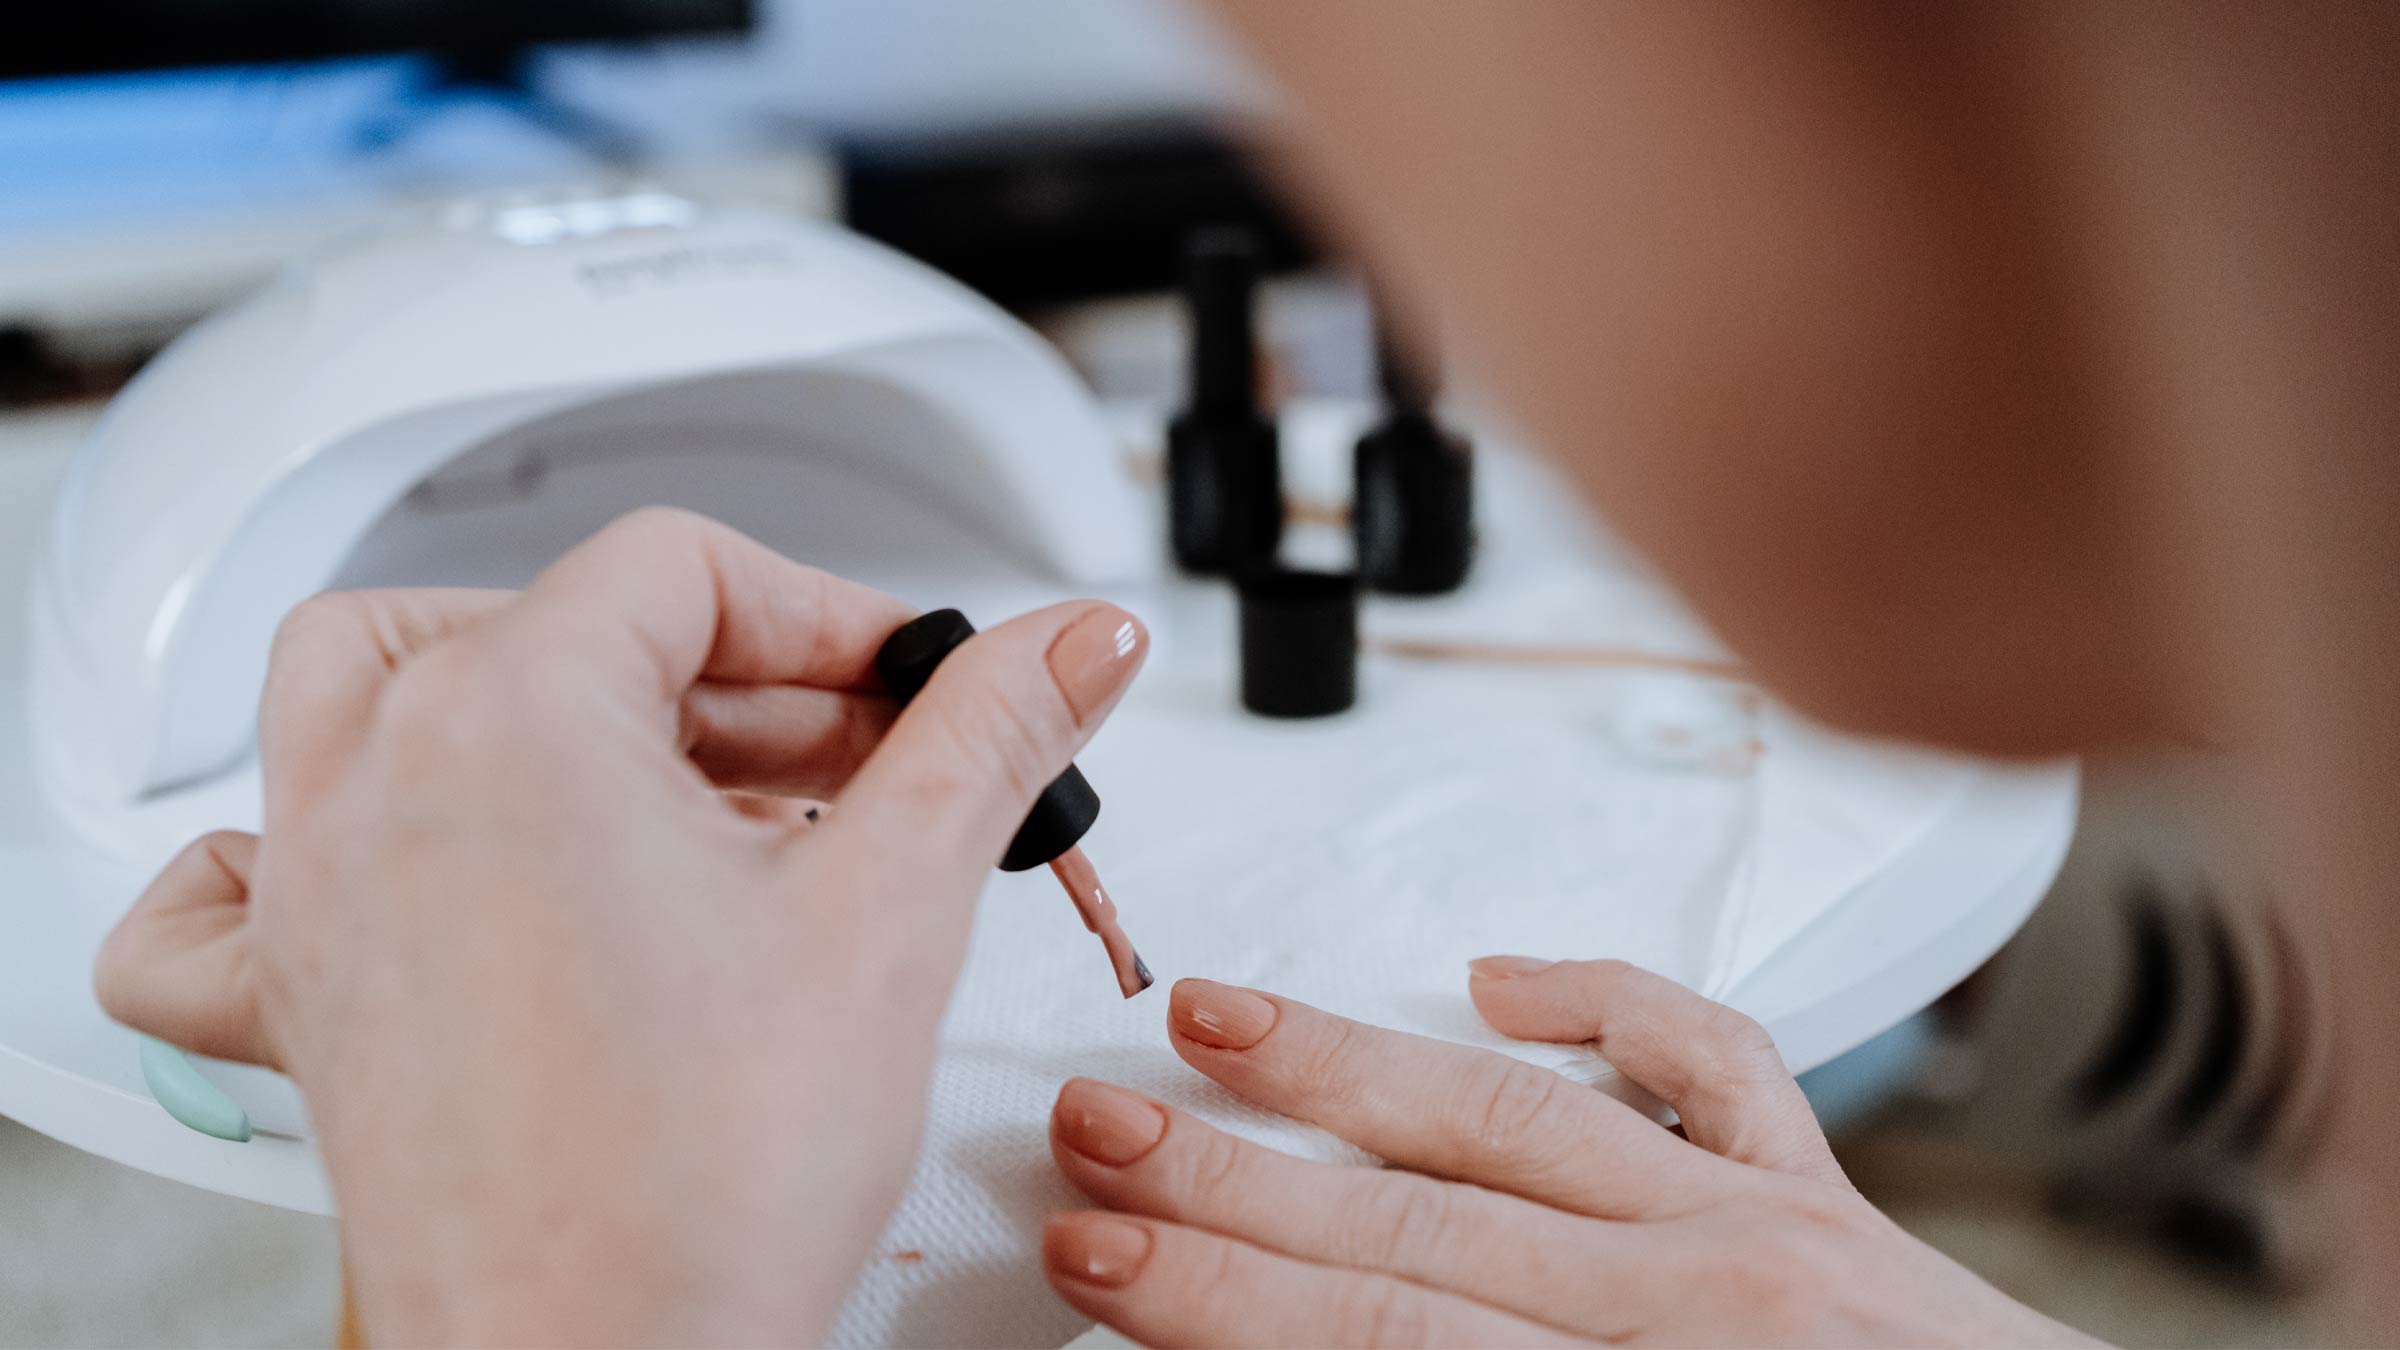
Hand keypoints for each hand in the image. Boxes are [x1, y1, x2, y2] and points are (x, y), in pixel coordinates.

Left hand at [94, 509, 1148, 1344]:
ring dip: (522, 690)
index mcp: (510, 717)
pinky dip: (295, 841)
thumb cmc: (705, 1189)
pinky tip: (405, 857)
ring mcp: (320, 887)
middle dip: (733, 677)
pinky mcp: (305, 994)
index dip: (830, 615)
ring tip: (659, 765)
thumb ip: (988, 737)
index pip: (686, 569)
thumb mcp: (890, 908)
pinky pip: (221, 884)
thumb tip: (1073, 644)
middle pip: (561, 622)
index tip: (909, 689)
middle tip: (852, 759)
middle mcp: (380, 779)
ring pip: (373, 687)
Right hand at [1045, 959, 2096, 1346]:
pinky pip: (1717, 1068)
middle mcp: (1708, 1307)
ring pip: (1520, 1118)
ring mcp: (1768, 1233)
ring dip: (1350, 1069)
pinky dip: (1611, 1001)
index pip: (1381, 1338)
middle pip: (1414, 1228)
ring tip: (1216, 1021)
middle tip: (1097, 1130)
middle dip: (1233, 1180)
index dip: (1217, 1294)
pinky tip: (1505, 973)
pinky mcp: (1828, 1198)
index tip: (1099, 1249)